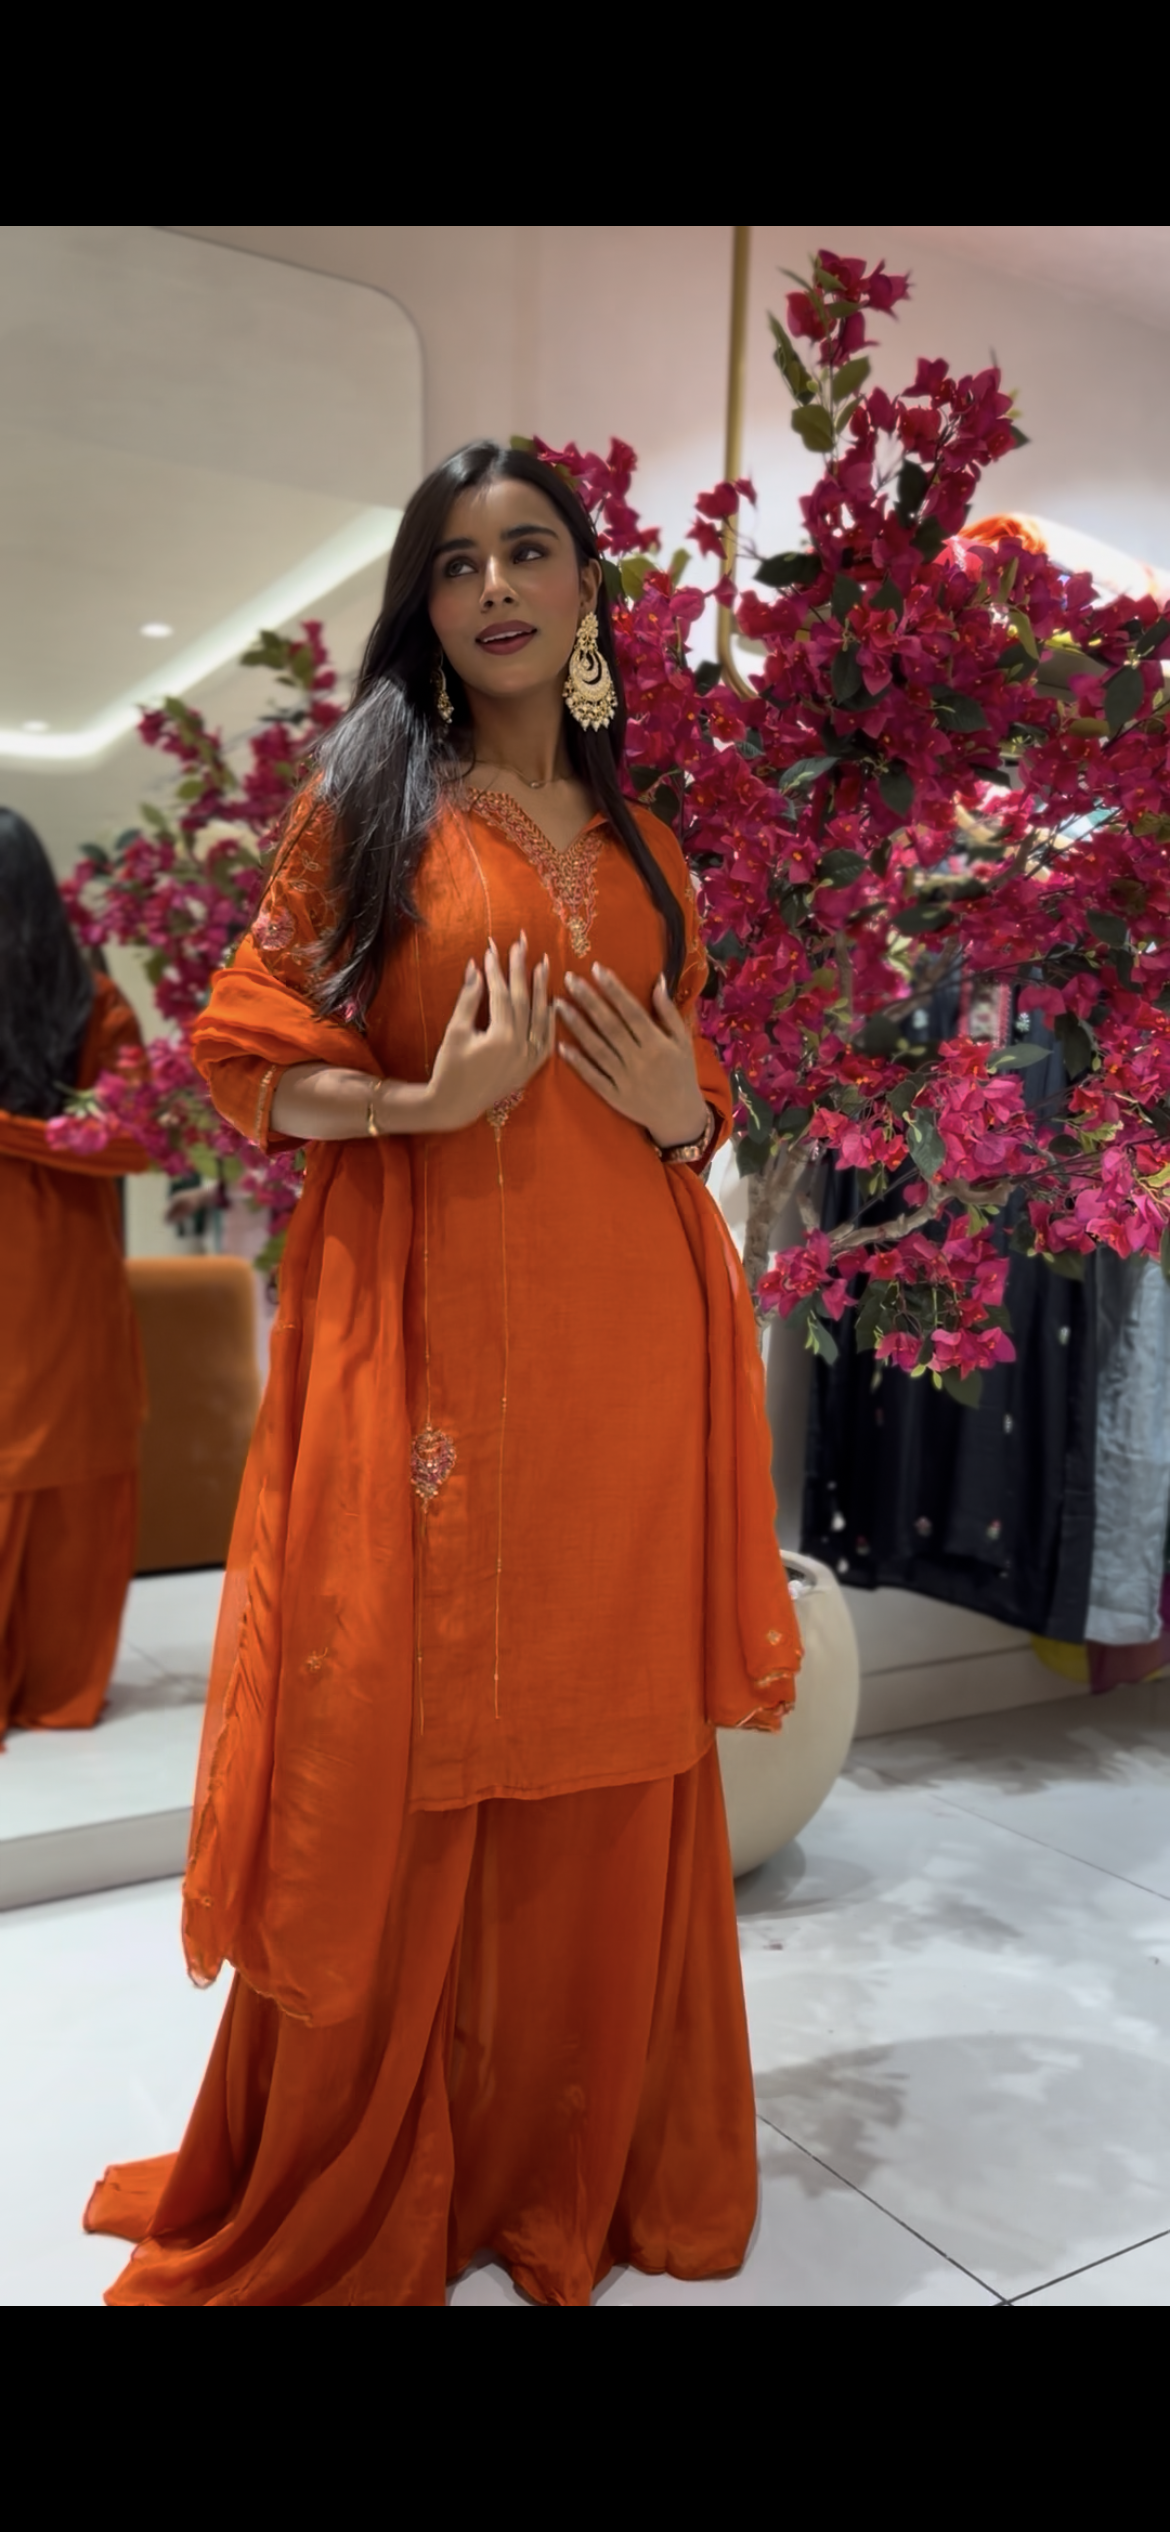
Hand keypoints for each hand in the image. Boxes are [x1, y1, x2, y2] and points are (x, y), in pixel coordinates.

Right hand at [415, 935, 553, 1133]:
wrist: (454, 1105)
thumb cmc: (450, 1068)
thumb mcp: (456, 1031)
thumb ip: (469, 998)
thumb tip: (475, 967)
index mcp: (502, 1038)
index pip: (502, 995)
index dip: (496, 970)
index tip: (492, 948)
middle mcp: (522, 1048)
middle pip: (525, 1000)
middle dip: (521, 969)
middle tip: (522, 943)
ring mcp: (530, 1059)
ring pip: (542, 1018)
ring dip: (543, 989)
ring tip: (543, 964)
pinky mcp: (531, 1068)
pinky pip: (547, 1040)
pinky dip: (550, 1020)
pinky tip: (553, 1001)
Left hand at [556, 964, 707, 1147]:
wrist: (679, 1116)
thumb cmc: (682, 1073)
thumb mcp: (683, 1041)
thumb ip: (668, 1012)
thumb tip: (657, 981)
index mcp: (657, 1043)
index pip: (631, 1011)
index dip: (613, 989)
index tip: (596, 968)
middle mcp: (639, 1059)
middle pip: (609, 1025)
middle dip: (589, 1000)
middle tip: (569, 979)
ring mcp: (624, 1078)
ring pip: (597, 1048)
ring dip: (576, 1026)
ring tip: (558, 1005)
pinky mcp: (613, 1095)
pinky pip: (592, 1076)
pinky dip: (577, 1061)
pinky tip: (560, 1045)